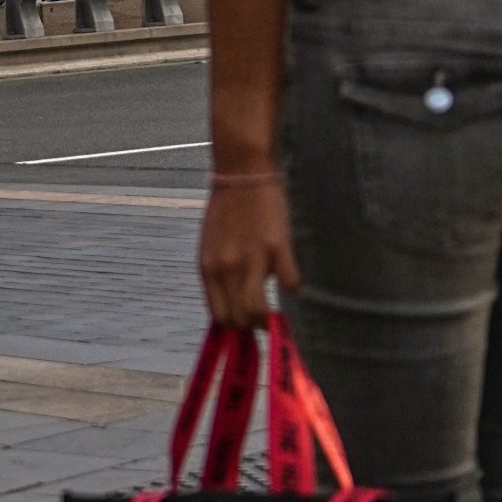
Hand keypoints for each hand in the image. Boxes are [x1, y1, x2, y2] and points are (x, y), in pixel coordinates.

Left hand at [197, 174, 297, 331]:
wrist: (242, 173)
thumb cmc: (227, 210)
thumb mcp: (212, 246)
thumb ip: (219, 275)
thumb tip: (231, 305)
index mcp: (208, 268)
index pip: (218, 317)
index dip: (234, 328)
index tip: (246, 326)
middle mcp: (226, 268)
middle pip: (239, 320)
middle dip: (253, 326)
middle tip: (265, 319)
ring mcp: (251, 259)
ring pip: (260, 311)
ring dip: (271, 316)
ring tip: (278, 310)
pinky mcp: (277, 248)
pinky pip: (290, 284)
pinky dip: (293, 285)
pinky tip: (290, 273)